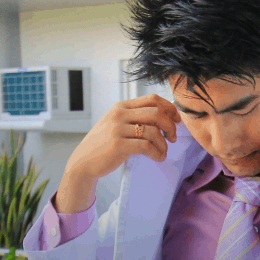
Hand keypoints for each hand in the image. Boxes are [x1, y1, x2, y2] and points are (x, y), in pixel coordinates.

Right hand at [64, 94, 179, 180]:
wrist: (83, 161)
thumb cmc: (104, 143)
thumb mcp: (116, 123)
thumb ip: (135, 117)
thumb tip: (165, 116)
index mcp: (121, 106)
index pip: (152, 99)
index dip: (169, 108)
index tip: (177, 120)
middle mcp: (119, 114)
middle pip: (156, 113)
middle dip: (170, 126)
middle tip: (172, 138)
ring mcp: (118, 129)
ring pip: (153, 131)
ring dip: (164, 143)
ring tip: (163, 151)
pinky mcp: (118, 145)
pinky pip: (146, 146)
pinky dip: (157, 153)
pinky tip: (158, 158)